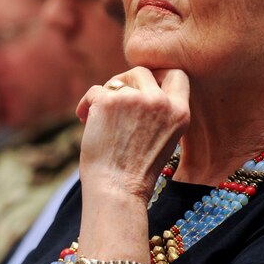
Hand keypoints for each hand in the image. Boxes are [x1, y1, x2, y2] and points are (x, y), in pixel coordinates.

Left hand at [69, 68, 189, 263]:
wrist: (117, 191)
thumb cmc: (135, 172)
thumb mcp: (161, 138)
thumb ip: (157, 111)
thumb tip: (135, 83)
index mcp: (180, 113)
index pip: (177, 75)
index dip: (159, 75)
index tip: (144, 87)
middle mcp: (161, 102)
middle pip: (143, 72)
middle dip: (126, 82)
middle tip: (114, 102)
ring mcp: (136, 99)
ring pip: (117, 80)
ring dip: (106, 94)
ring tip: (97, 116)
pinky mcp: (109, 101)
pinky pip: (95, 90)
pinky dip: (86, 104)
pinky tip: (84, 119)